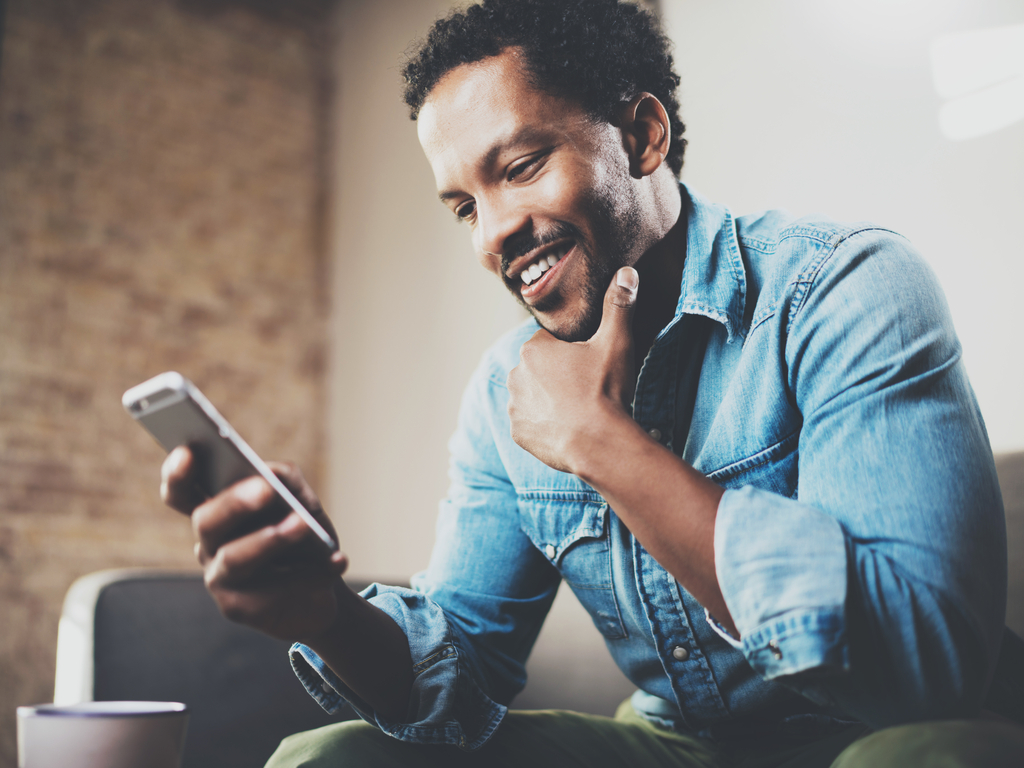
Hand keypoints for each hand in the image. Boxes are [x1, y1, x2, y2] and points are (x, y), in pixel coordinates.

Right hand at [160, 446, 348, 641]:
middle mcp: (209, 544)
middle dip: (235, 503)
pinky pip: (272, 591)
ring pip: (235, 558)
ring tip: (304, 524)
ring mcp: (220, 579)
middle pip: (206, 521)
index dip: (178, 474)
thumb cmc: (304, 536)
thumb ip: (285, 481)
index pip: (182, 492)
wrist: (324, 584)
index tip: (188, 451)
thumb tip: (271, 475)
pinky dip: (311, 573)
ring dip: (273, 539)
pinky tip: (338, 560)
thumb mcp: (301, 501)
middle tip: (266, 490)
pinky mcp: (240, 609)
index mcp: (217, 511)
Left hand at [507, 266, 638, 473]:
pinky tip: (567, 427)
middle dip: (559, 375)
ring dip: (550, 399)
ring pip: (534, 395)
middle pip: (540, 368)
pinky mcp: (519, 433)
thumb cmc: (605, 390)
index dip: (573, 352)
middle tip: (587, 388)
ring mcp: (515, 406)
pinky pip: (531, 423)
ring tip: (578, 409)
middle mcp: (516, 375)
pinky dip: (544, 424)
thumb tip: (627, 271)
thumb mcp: (616, 343)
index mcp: (534, 349)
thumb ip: (619, 305)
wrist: (600, 444)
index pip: (551, 342)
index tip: (590, 366)